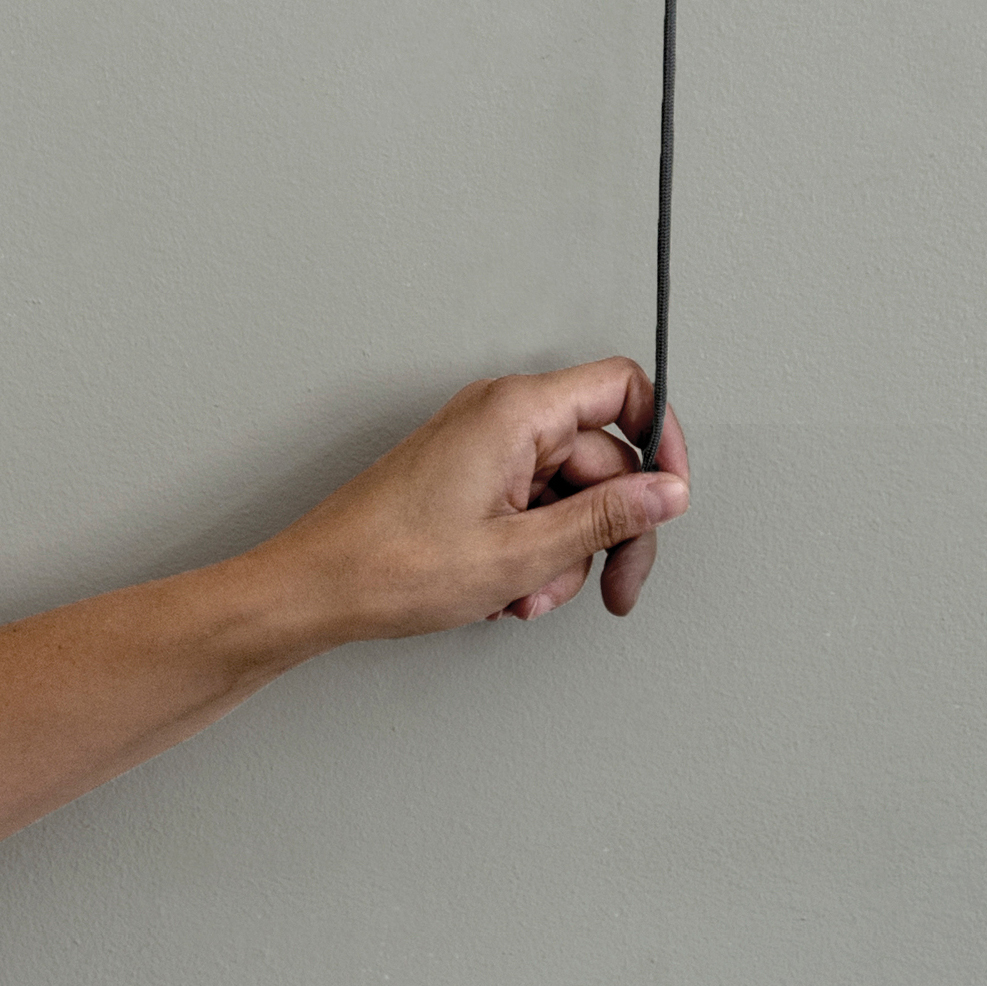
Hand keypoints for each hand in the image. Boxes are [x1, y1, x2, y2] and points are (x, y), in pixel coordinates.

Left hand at [275, 359, 689, 641]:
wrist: (317, 588)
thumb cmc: (392, 565)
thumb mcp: (522, 554)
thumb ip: (606, 518)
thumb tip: (666, 493)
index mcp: (516, 411)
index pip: (622, 390)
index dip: (659, 440)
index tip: (669, 498)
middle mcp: (502, 415)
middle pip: (601, 457)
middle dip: (608, 531)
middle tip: (612, 588)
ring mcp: (484, 445)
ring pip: (567, 491)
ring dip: (565, 553)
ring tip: (529, 595)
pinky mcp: (470, 475)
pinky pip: (531, 503)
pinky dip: (534, 550)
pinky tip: (509, 591)